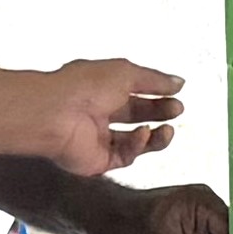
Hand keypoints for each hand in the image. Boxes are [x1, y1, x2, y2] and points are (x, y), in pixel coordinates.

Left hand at [12, 56, 186, 177]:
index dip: (157, 92)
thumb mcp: (126, 73)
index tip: (176, 93)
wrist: (56, 114)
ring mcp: (98, 137)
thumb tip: (177, 82)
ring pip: (134, 142)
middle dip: (159, 113)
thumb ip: (154, 80)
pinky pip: (125, 156)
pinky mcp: (98, 160)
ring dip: (154, 136)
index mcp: (101, 87)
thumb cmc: (82, 87)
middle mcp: (98, 111)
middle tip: (177, 110)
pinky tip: (143, 133)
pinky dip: (138, 145)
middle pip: (136, 115)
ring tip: (169, 130)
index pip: (135, 90)